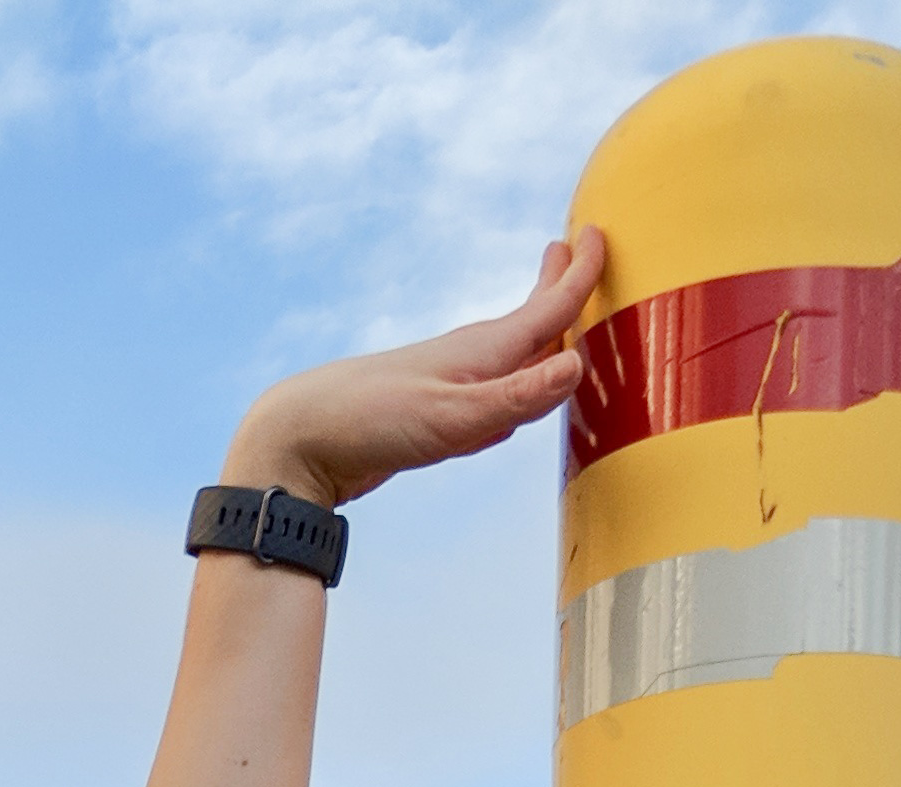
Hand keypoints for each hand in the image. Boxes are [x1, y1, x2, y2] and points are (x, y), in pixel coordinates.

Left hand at [222, 228, 604, 512]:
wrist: (301, 439)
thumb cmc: (373, 423)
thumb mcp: (453, 419)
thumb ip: (515, 399)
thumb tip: (577, 367)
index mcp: (483, 355)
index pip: (547, 310)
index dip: (579, 277)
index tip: (599, 234)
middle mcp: (470, 362)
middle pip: (527, 321)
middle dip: (555, 288)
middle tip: (574, 249)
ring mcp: (448, 387)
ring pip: (507, 360)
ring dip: (535, 340)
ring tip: (553, 329)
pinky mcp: (429, 417)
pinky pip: (486, 398)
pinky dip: (508, 390)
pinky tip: (504, 407)